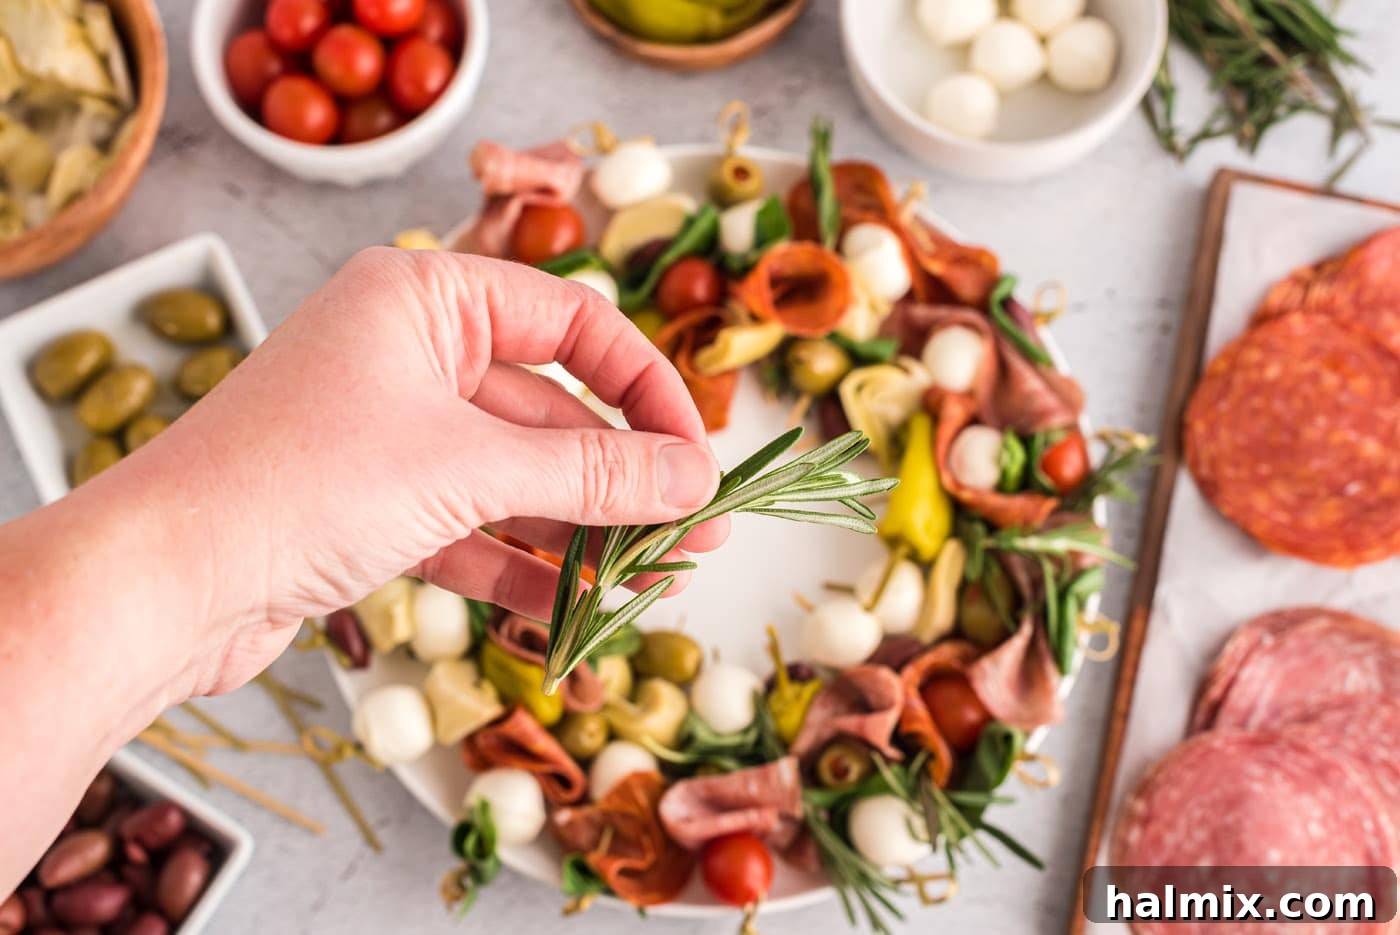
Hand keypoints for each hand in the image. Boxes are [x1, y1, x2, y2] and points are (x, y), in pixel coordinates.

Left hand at [98, 247, 726, 695]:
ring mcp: (389, 433)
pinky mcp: (372, 506)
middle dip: (624, 479)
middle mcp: (409, 354)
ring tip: (659, 578)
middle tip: (697, 532)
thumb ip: (591, 475)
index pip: (574, 321)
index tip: (698, 452)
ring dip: (585, 531)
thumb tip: (696, 478)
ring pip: (516, 478)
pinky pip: (474, 527)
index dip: (646, 387)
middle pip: (551, 411)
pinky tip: (582, 607)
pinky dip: (525, 566)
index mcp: (426, 297)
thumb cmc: (303, 482)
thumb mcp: (469, 468)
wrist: (161, 581)